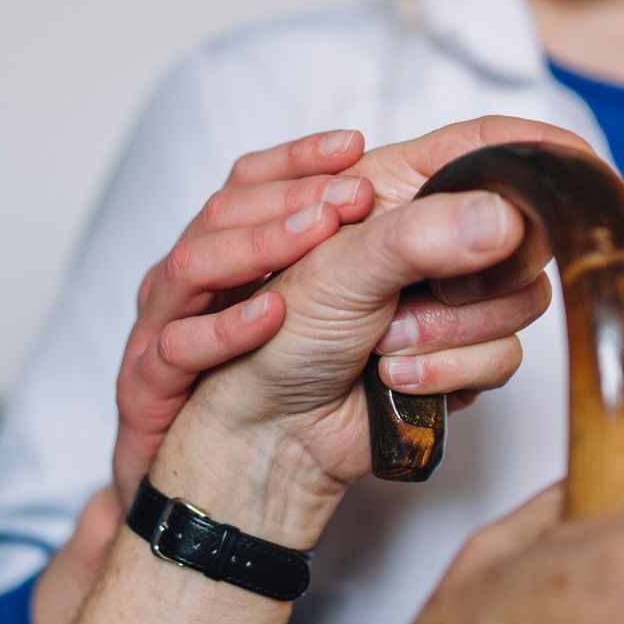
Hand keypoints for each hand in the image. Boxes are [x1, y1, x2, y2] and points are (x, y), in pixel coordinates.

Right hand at [112, 129, 377, 502]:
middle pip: (222, 209)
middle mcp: (195, 276)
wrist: (241, 477)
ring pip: (192, 264)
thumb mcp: (353, 309)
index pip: (253, 179)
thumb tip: (473, 207)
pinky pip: (176, 347)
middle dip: (290, 196)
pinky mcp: (150, 384)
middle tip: (355, 196)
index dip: (301, 157)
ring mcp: (167, 326)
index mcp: (233, 248)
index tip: (357, 146)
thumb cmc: (293, 384)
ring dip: (260, 245)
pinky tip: (273, 315)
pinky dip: (226, 330)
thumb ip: (399, 250)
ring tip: (322, 235)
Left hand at [155, 167, 552, 543]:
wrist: (264, 432)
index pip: (483, 147)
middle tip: (422, 293)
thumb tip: (504, 218)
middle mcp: (426, 239)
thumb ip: (420, 236)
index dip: (535, 150)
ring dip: (448, 334)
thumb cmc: (273, 338)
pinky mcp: (458, 355)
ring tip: (381, 344)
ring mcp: (447, 300)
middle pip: (518, 234)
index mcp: (393, 190)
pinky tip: (394, 378)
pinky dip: (447, 373)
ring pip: (517, 301)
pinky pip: (502, 357)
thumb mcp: (337, 269)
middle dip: (475, 277)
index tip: (578, 164)